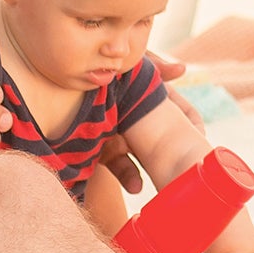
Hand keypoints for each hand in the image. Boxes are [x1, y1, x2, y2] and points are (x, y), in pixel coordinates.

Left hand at [96, 54, 202, 196]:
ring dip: (156, 171)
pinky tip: (136, 186)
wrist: (52, 93)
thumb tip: (182, 69)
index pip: (181, 111)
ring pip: (147, 158)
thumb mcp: (127, 67)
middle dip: (180, 154)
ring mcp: (123, 139)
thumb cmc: (94, 72)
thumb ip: (152, 66)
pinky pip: (121, 168)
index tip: (201, 137)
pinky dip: (130, 178)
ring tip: (166, 182)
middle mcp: (139, 121)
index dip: (193, 124)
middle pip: (168, 138)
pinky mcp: (104, 153)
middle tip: (192, 168)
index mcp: (148, 100)